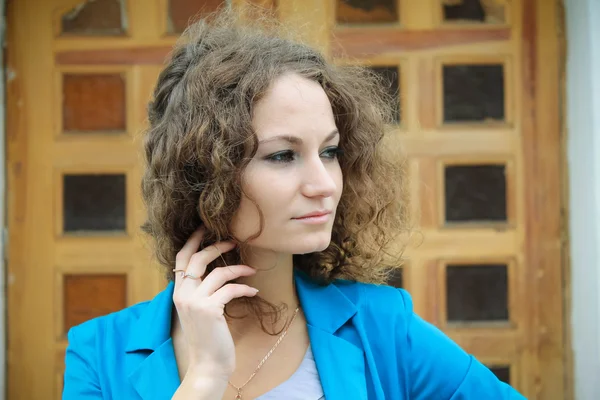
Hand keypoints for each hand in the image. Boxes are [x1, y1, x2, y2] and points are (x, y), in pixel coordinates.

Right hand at [173, 227, 257, 378]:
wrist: (207, 365)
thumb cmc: (207, 337)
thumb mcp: (197, 310)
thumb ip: (199, 291)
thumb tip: (214, 270)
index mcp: (178, 292)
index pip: (181, 259)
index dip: (193, 241)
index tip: (205, 228)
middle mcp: (182, 294)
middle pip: (197, 259)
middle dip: (216, 246)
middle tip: (233, 241)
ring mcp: (194, 302)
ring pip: (217, 272)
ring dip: (238, 268)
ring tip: (251, 270)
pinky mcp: (209, 309)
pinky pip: (230, 288)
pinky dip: (244, 287)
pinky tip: (254, 289)